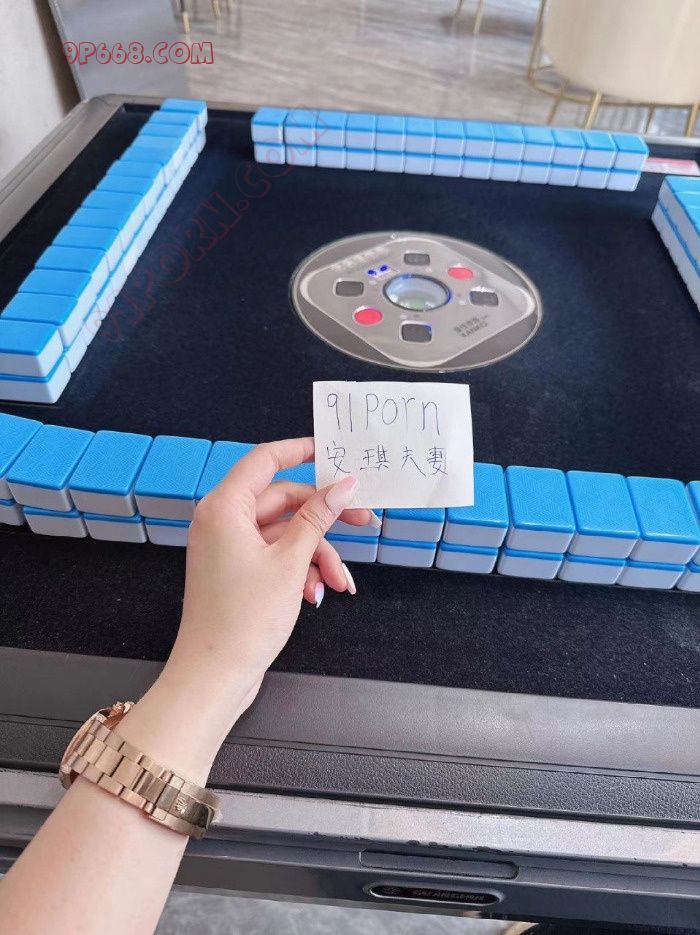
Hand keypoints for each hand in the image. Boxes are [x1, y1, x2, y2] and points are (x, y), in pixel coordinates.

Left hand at [163, 437, 373, 719]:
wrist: (215, 675)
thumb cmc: (243, 620)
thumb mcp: (291, 561)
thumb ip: (318, 518)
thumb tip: (343, 485)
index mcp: (225, 507)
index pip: (266, 460)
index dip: (301, 450)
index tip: (333, 451)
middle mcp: (222, 521)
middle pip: (283, 501)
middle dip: (324, 518)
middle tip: (363, 521)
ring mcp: (227, 546)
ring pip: (285, 533)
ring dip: (317, 555)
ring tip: (338, 583)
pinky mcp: (236, 570)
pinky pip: (275, 555)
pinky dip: (300, 570)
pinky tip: (316, 594)